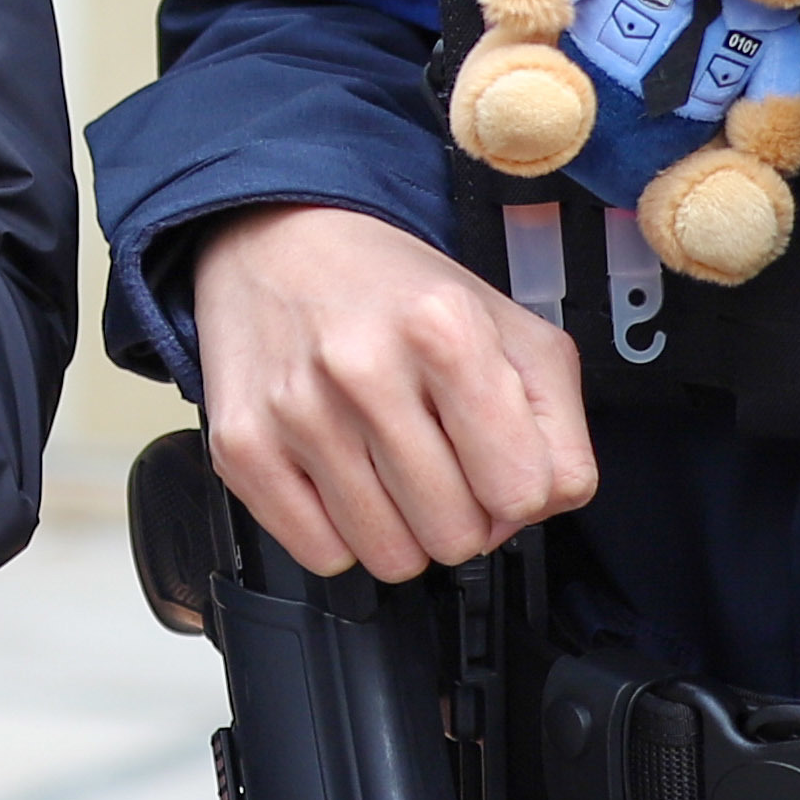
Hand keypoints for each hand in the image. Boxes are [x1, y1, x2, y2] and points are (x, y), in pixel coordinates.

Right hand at [186, 203, 594, 573]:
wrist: (275, 242)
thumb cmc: (397, 294)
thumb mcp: (511, 330)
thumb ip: (558, 426)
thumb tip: (533, 511)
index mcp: (445, 329)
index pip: (523, 490)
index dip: (518, 487)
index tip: (492, 457)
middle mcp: (364, 367)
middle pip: (457, 536)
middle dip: (460, 513)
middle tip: (437, 458)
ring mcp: (296, 410)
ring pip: (390, 557)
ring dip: (402, 527)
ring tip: (386, 464)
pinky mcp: (242, 445)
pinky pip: (322, 555)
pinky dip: (340, 532)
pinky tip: (338, 474)